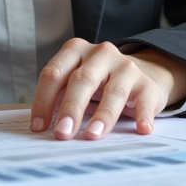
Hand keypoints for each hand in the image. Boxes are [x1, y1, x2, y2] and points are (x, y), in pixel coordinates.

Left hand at [29, 39, 185, 140]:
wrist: (143, 72)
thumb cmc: (100, 81)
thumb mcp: (76, 81)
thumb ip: (59, 95)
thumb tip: (40, 126)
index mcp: (76, 50)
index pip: (54, 73)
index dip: (43, 100)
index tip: (39, 126)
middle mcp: (101, 54)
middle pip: (82, 80)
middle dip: (71, 108)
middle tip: (62, 133)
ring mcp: (126, 67)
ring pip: (113, 91)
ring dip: (102, 116)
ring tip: (92, 135)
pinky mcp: (147, 84)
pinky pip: (145, 101)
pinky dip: (143, 116)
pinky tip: (142, 129)